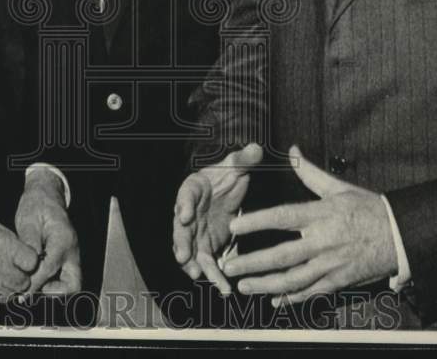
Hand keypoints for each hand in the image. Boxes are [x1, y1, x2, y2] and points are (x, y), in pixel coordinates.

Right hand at [0, 212, 39, 312]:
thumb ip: (6, 237)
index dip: (29, 261)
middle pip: (23, 282)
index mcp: (5, 246)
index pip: (32, 262)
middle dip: (20, 277)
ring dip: (7, 290)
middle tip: (11, 271)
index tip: (24, 260)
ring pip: (10, 296)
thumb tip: (16, 245)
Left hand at [15, 170, 80, 295]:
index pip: (50, 268)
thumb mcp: (29, 221)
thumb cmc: (37, 206)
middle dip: (53, 293)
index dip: (34, 281)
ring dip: (52, 291)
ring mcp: (71, 257)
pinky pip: (63, 280)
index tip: (20, 290)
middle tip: (32, 291)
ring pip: (70, 285)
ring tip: (31, 287)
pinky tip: (33, 280)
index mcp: (63, 240)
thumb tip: (27, 266)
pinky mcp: (66, 260)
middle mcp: (72, 252)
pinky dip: (50, 285)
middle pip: (73, 285)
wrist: (46, 197)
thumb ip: (29, 243)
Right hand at [172, 142, 262, 294]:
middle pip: (180, 229)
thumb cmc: (225, 176)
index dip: (183, 205)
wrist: (224, 190)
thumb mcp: (234, 165)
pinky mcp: (206, 246)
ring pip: (190, 250)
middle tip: (183, 255)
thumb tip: (256, 148)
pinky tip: (222, 287)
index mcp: (192, 189)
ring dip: (193, 264)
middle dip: (180, 242)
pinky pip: (206, 263)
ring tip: (198, 276)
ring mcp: (195, 233)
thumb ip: (243, 159)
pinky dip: (212, 274)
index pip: (185, 196)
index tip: (185, 214)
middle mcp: (188, 213)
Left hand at [222, 145, 396, 304]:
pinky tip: (275, 300)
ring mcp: (330, 265)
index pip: (282, 217)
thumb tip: (292, 151)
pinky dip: (292, 298)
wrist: (400, 235)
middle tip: (229, 264)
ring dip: (265, 285)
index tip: (235, 227)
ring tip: (243, 286)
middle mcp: (322, 242)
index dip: (256, 222)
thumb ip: (310, 172)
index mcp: (320, 215)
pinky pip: (311, 293)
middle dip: (252, 262)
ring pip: (292, 280)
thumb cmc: (368, 208)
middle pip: (281, 256)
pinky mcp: (338, 281)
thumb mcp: (339, 187)